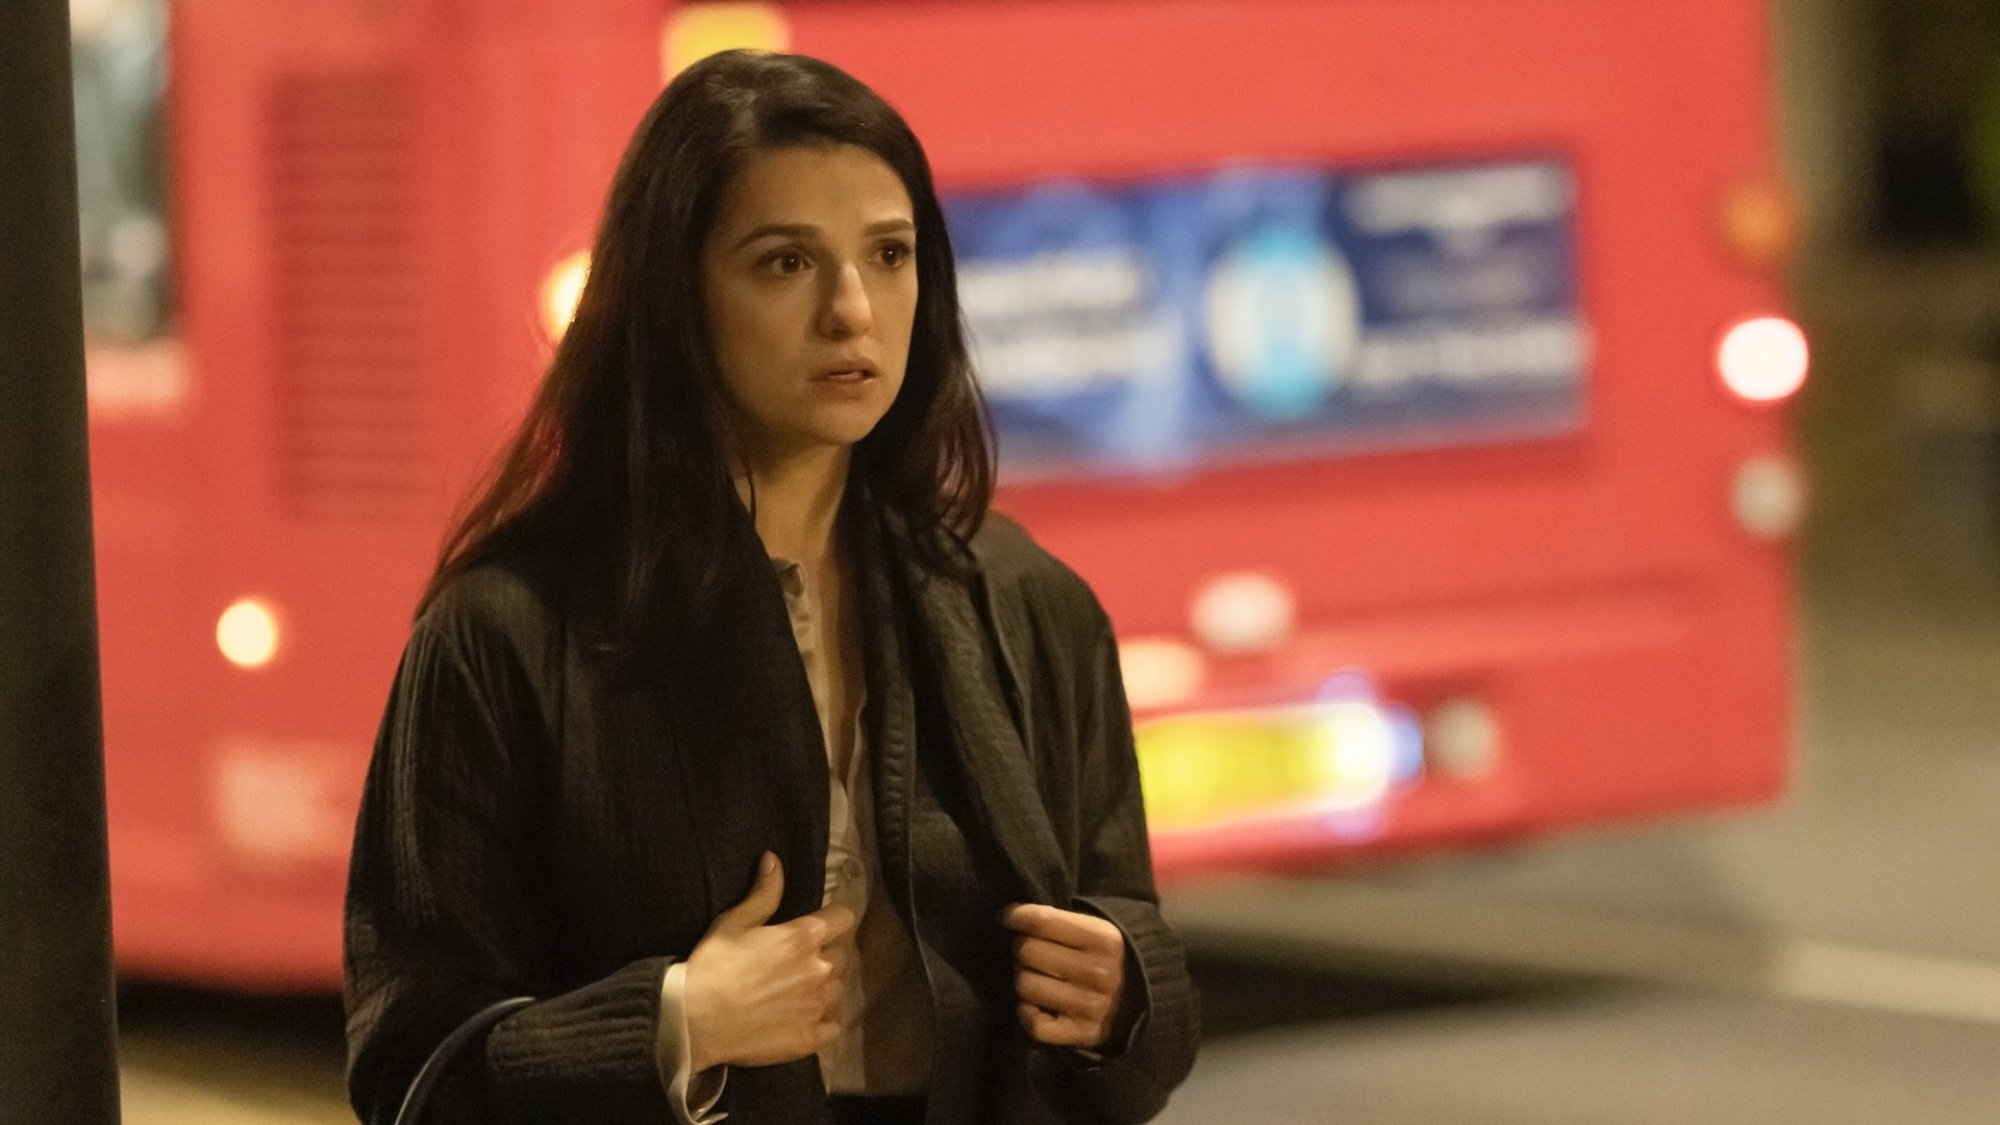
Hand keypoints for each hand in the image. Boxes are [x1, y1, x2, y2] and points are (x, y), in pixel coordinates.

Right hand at [683, 852, 852, 1069]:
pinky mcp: (812, 1037)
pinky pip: (833, 1026)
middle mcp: (819, 969)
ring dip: (825, 987)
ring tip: (800, 991)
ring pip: (838, 989)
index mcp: (804, 937)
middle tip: (800, 961)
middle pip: (842, 955)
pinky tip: (802, 1018)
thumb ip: (763, 893)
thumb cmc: (713, 966)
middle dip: (826, 954)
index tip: (820, 925)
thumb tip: (774, 859)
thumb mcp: (734, 922)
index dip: (834, 919)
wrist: (696, 1021)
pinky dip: (823, 1022)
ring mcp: (818, 1006)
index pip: (845, 918)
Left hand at [1001, 903, 1129, 1049]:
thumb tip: (1010, 917)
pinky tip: (1037, 1004)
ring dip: (1025, 979)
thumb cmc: (1108, 956)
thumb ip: (1058, 920)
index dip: (1017, 917)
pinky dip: (1028, 1013)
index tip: (1009, 918)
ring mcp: (1089, 1006)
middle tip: (1034, 953)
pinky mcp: (1081, 1033)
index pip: (1042, 922)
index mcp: (1103, 939)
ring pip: (1025, 986)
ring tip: (1038, 977)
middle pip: (1028, 952)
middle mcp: (1098, 972)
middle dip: (1024, 949)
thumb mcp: (1096, 929)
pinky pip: (1035, 1024)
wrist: (1145, 998)